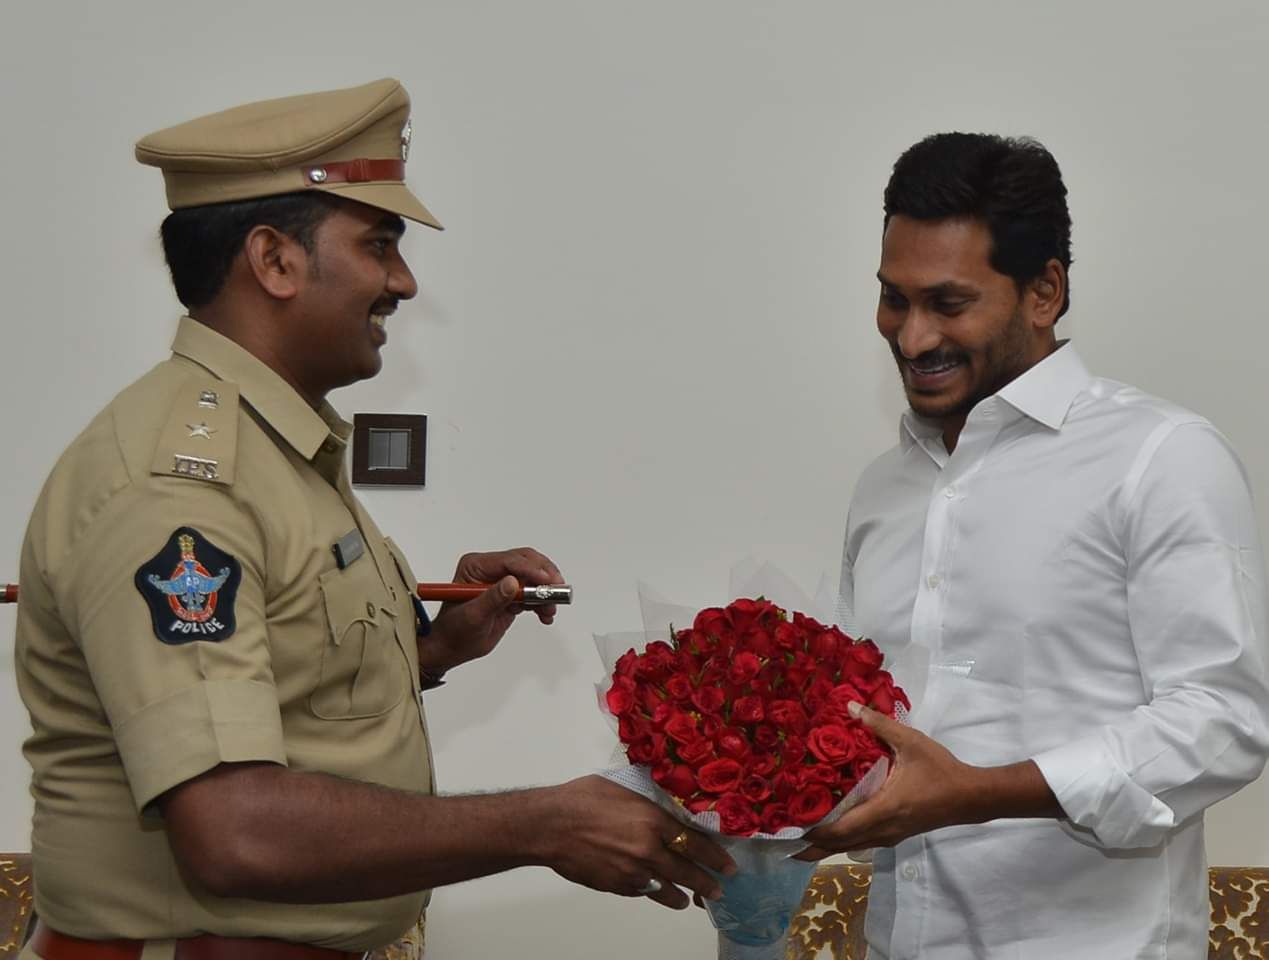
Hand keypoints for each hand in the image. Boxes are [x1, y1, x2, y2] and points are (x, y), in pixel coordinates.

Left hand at [423, 547, 563, 672]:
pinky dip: (542, 603)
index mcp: (475, 566)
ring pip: (533, 578)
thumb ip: (493, 598)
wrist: (451, 648)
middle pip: (525, 563)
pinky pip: (532, 594)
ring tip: (550, 610)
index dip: (530, 569)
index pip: (509, 560)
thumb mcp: (473, 616)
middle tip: (557, 591)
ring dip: (545, 592)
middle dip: (543, 577)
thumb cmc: (454, 632)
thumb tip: (512, 582)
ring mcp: (501, 582)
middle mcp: (490, 569)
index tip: (546, 581)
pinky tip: (545, 615)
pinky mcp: (510, 595)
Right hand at [542, 775, 737, 910]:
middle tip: (719, 888)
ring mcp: (633, 872)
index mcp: (653, 820)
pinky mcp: (617, 886)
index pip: (695, 843)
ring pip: (667, 890)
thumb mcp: (623, 788)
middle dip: (706, 882)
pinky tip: (657, 893)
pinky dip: (652, 893)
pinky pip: (643, 893)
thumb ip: (647, 799)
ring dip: (683, 896)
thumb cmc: (582, 798)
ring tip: (691, 899)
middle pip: (688, 872)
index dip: (715, 856)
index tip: (728, 865)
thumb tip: (663, 798)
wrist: (550, 826)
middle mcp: (649, 849)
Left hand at [798, 703, 980, 858]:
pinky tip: (833, 830)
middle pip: (841, 843)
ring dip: (827, 844)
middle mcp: (883, 828)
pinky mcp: (896, 834)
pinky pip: (863, 841)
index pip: (842, 828)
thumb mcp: (910, 742)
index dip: (815, 831)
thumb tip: (850, 706)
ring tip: (801, 838)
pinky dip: (843, 839)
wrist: (970, 797)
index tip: (789, 828)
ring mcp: (890, 835)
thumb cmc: (940, 770)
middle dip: (813, 844)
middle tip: (784, 839)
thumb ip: (879, 725)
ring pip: (852, 845)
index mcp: (884, 809)